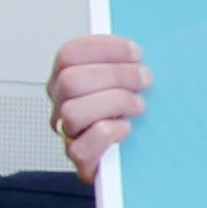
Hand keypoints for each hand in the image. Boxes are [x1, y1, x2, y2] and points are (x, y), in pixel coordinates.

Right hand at [46, 33, 146, 183]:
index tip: (135, 52)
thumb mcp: (130, 80)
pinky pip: (82, 147)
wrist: (135, 155)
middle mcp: (62, 104)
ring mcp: (68, 132)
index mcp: (68, 77)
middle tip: (144, 78)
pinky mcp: (80, 158)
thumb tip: (142, 50)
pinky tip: (126, 127)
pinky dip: (109, 133)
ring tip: (137, 105)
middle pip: (70, 81)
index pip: (69, 54)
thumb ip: (129, 62)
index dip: (103, 48)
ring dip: (114, 103)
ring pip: (73, 112)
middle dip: (115, 75)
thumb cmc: (131, 112)